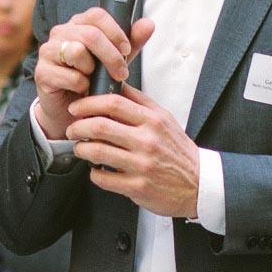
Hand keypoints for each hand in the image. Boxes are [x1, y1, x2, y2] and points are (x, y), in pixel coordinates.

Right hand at [31, 10, 155, 140]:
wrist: (71, 108)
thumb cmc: (93, 79)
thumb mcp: (116, 59)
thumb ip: (132, 42)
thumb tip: (148, 24)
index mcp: (78, 24)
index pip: (96, 15)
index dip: (115, 31)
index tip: (126, 49)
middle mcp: (60, 33)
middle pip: (90, 34)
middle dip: (111, 56)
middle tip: (121, 74)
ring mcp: (48, 51)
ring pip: (77, 51)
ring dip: (93, 70)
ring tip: (94, 80)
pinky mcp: (42, 72)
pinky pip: (69, 76)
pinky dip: (81, 86)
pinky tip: (82, 90)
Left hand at [67, 83, 201, 217]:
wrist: (199, 183)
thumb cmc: (177, 150)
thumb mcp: (164, 119)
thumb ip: (140, 102)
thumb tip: (116, 84)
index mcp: (153, 120)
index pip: (113, 103)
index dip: (88, 104)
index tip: (76, 108)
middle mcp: (147, 141)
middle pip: (100, 126)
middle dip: (77, 127)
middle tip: (72, 129)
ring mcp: (142, 165)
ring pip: (97, 152)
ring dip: (81, 149)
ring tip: (80, 148)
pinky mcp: (137, 187)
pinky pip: (103, 178)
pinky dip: (93, 173)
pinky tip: (96, 169)